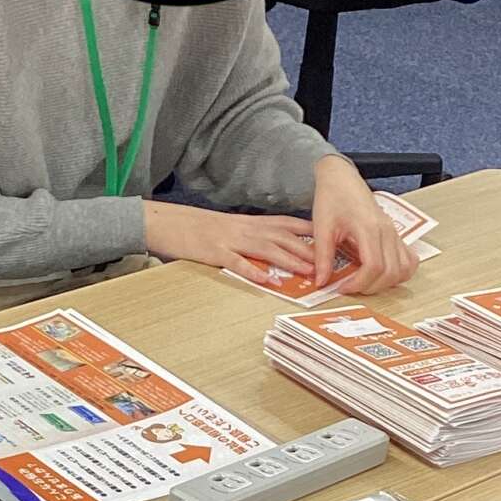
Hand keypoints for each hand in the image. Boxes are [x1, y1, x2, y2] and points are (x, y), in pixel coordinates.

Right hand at [144, 198, 316, 277]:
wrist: (169, 221)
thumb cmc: (200, 228)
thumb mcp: (232, 227)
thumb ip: (254, 236)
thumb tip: (276, 248)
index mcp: (251, 223)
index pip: (287, 224)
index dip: (310, 231)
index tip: (331, 238)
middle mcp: (245, 228)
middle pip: (282, 238)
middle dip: (307, 250)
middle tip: (328, 262)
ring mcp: (231, 240)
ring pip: (266, 249)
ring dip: (288, 260)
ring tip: (307, 271)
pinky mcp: (215, 252)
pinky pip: (236, 262)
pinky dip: (251, 270)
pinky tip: (265, 279)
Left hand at [310, 156, 420, 297]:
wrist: (341, 178)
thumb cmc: (333, 196)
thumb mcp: (322, 227)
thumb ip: (323, 256)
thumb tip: (321, 281)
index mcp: (369, 227)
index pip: (373, 266)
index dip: (359, 283)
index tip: (343, 287)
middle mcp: (387, 231)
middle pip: (390, 272)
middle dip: (371, 287)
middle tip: (351, 287)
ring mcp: (394, 233)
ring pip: (404, 269)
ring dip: (387, 283)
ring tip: (365, 282)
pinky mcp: (396, 234)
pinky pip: (409, 260)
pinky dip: (400, 273)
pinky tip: (382, 274)